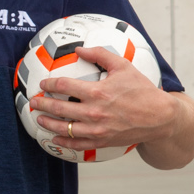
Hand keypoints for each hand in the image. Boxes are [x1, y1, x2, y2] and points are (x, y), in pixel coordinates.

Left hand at [30, 44, 176, 151]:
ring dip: (48, 124)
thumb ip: (100, 54)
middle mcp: (94, 112)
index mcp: (98, 92)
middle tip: (34, 102)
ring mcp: (97, 129)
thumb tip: (80, 49)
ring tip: (39, 119)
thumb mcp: (123, 66)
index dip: (50, 84)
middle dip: (43, 104)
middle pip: (59, 108)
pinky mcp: (102, 141)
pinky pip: (77, 144)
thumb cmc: (142, 90)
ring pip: (64, 128)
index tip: (43, 84)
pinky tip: (55, 139)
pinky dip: (63, 142)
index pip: (64, 86)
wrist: (159, 117)